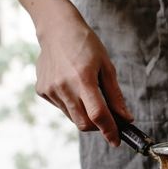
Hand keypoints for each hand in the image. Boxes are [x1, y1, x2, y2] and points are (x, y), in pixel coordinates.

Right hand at [35, 13, 132, 145]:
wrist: (57, 29)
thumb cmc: (86, 45)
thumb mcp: (106, 66)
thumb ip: (115, 95)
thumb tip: (125, 118)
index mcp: (83, 78)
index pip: (98, 114)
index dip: (109, 131)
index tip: (117, 140)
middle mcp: (64, 86)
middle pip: (84, 123)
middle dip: (98, 127)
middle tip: (107, 118)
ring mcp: (51, 90)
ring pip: (72, 117)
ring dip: (85, 114)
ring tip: (87, 93)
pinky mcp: (42, 91)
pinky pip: (61, 108)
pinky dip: (72, 105)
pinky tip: (72, 85)